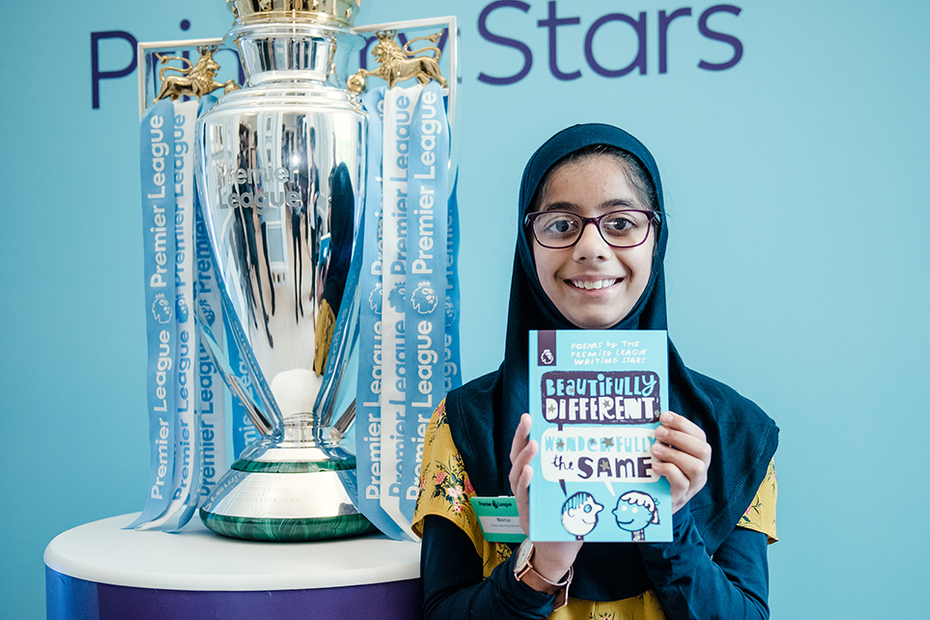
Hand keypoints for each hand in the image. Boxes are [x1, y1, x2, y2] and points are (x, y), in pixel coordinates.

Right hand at [509, 414, 580, 583]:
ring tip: (534, 444)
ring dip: (525, 458)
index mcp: (535, 476)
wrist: (560, 551)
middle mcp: (525, 484)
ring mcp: (524, 499)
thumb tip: (603, 449)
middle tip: (528, 420)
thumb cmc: (568, 518)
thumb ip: (579, 473)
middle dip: (521, 437)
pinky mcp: (526, 514)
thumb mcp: (574, 490)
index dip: (526, 432)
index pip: (527, 449)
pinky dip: (525, 483)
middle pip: (517, 456)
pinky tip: (530, 472)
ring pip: (518, 474)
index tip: (532, 413)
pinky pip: (523, 496)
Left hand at [651, 411, 710, 513]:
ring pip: (696, 467)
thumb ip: (663, 439)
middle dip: (679, 437)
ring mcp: (693, 485)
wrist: (655, 504)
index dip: (682, 424)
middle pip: (703, 450)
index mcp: (697, 455)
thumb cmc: (658, 472)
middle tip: (658, 433)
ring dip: (674, 454)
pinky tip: (654, 466)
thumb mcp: (663, 454)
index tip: (664, 416)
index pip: (699, 435)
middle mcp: (700, 469)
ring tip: (655, 449)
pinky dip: (668, 470)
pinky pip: (682, 483)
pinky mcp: (682, 497)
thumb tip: (652, 418)